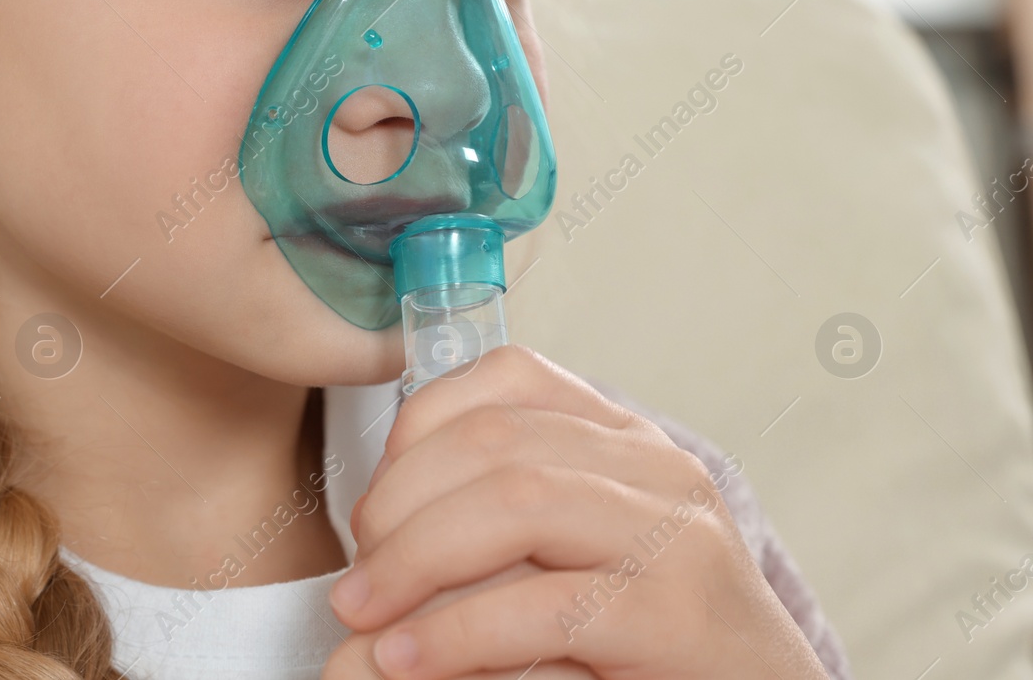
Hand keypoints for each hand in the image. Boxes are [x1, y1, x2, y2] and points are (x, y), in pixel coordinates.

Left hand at [320, 344, 830, 679]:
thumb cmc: (648, 644)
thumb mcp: (568, 557)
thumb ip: (492, 523)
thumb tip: (367, 539)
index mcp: (626, 439)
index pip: (504, 380)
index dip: (415, 433)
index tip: (375, 507)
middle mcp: (657, 469)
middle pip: (492, 441)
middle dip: (397, 504)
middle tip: (358, 579)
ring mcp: (674, 537)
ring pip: (514, 502)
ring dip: (414, 559)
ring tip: (365, 615)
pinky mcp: (673, 618)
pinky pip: (541, 607)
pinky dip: (454, 633)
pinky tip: (407, 660)